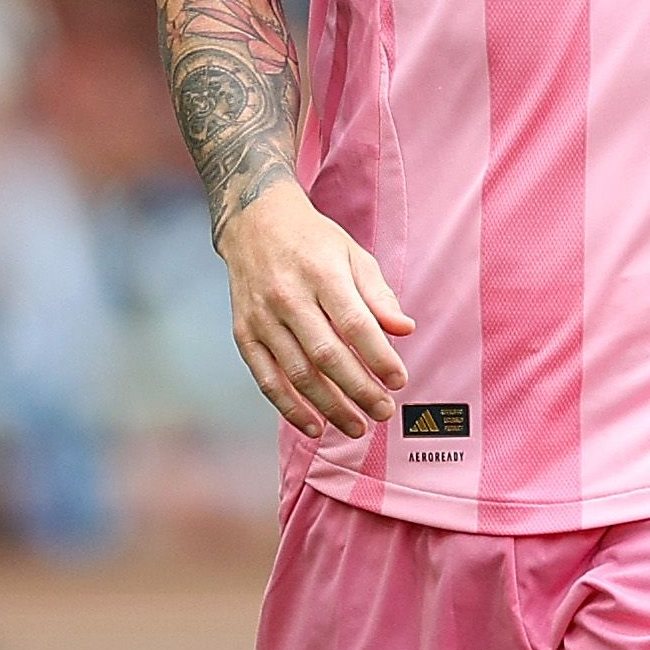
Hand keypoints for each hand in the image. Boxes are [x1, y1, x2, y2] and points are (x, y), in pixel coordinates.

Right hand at [220, 186, 415, 437]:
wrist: (255, 222)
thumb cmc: (314, 242)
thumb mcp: (353, 255)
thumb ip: (379, 295)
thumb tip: (405, 330)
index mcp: (322, 273)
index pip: (355, 324)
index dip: (379, 357)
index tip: (400, 382)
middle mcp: (288, 296)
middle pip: (327, 354)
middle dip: (359, 390)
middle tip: (383, 412)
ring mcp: (262, 317)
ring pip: (298, 372)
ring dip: (330, 406)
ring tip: (357, 427)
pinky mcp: (244, 333)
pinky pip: (267, 378)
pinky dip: (290, 407)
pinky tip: (315, 426)